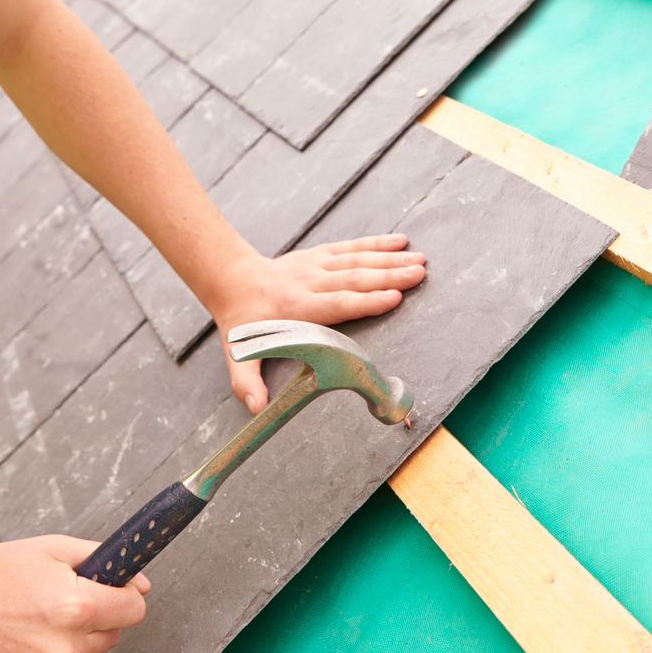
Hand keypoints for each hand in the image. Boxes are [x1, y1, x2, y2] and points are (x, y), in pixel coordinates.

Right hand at [0, 536, 150, 652]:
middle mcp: (64, 650)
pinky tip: (17, 649)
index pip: (134, 609)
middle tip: (52, 605)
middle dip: (92, 620)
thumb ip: (101, 562)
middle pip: (109, 636)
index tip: (110, 593)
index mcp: (76, 607)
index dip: (122, 596)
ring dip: (65, 646)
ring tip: (27, 625)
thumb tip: (139, 584)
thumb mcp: (50, 549)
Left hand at [207, 234, 426, 412]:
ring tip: (419, 261)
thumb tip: (257, 409)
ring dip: (390, 259)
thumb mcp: (237, 354)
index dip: (366, 301)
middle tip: (419, 274)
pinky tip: (400, 243)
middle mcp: (309, 282)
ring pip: (357, 260)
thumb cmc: (242, 320)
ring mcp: (315, 265)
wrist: (232, 279)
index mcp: (295, 308)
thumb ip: (247, 381)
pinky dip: (376, 243)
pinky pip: (351, 247)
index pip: (336, 304)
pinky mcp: (320, 255)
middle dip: (389, 276)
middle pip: (354, 278)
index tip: (394, 298)